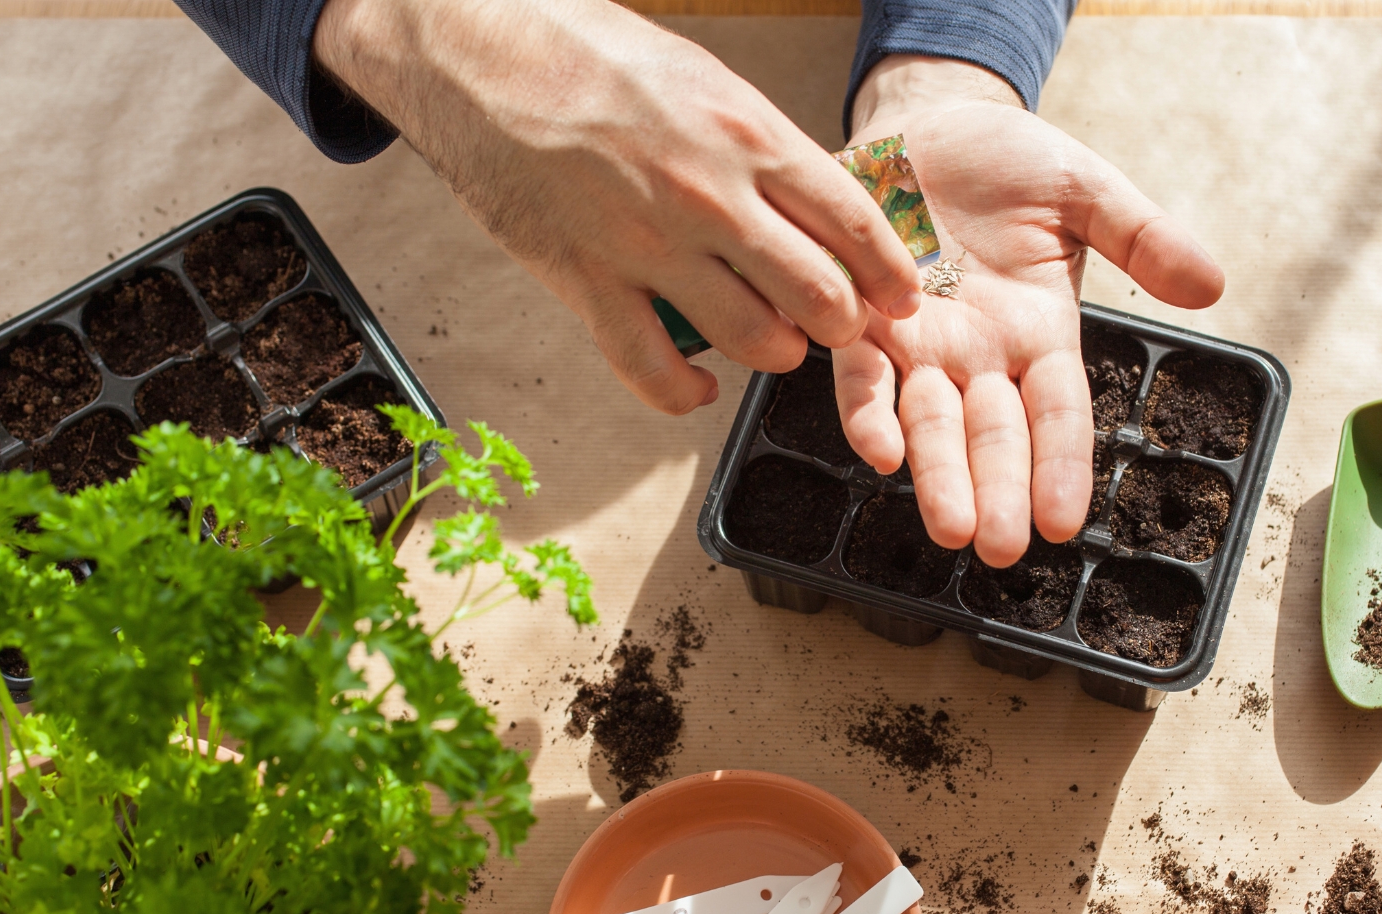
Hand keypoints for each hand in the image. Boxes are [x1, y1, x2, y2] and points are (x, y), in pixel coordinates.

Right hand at [313, 0, 921, 412]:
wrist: (480, 51)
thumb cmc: (590, 55)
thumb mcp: (704, 81)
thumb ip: (760, 147)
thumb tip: (813, 201)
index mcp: (747, 134)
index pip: (852, 222)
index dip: (889, 273)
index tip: (901, 298)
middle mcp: (709, 195)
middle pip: (817, 294)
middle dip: (842, 324)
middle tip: (839, 327)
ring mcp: (647, 245)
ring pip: (751, 339)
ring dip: (775, 354)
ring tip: (775, 344)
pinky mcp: (586, 282)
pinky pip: (652, 370)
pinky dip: (685, 393)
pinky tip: (698, 388)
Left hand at [837, 57, 1223, 566]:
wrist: (927, 120)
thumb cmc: (1008, 162)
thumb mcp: (1085, 192)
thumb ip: (1143, 237)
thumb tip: (1212, 284)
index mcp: (1039, 334)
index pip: (1056, 415)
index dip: (1060, 466)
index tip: (1063, 521)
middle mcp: (978, 355)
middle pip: (992, 436)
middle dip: (996, 493)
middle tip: (999, 548)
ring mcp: (919, 344)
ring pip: (930, 422)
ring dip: (936, 476)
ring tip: (950, 527)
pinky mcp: (861, 318)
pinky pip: (863, 375)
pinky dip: (867, 412)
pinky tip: (878, 450)